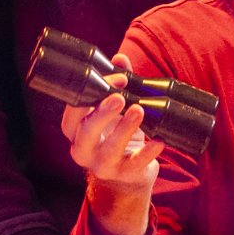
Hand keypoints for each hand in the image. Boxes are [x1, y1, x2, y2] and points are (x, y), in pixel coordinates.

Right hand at [60, 56, 161, 234]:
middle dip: (102, 114)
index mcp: (76, 130)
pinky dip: (148, 152)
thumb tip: (120, 59)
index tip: (115, 78)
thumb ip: (116, 83)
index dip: (90, 95)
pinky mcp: (124, 175)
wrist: (126, 174)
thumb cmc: (115, 132)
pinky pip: (135, 165)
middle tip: (119, 97)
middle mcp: (84, 149)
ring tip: (139, 111)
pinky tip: (160, 141)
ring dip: (125, 129)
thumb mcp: (113, 109)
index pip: (73, 113)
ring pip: (110, 150)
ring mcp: (103, 166)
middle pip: (86, 132)